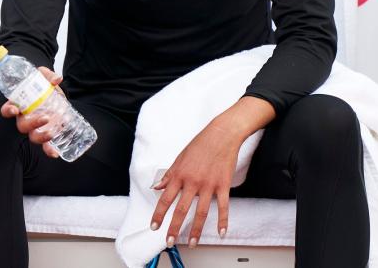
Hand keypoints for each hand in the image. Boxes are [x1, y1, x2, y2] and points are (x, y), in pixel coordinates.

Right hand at [0, 66, 64, 158]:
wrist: (53, 93)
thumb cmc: (42, 84)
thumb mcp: (43, 76)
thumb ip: (48, 75)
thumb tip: (57, 79)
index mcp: (19, 103)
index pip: (7, 109)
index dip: (8, 111)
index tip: (14, 109)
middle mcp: (25, 117)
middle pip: (22, 126)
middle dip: (32, 124)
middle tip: (45, 118)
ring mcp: (36, 126)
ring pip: (33, 136)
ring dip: (41, 137)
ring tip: (51, 133)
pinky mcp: (46, 131)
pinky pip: (45, 145)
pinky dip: (49, 150)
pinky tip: (55, 153)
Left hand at [150, 97, 274, 247]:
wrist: (222, 134)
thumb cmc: (200, 144)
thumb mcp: (179, 158)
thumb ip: (169, 174)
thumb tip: (157, 187)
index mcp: (179, 174)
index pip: (165, 199)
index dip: (159, 214)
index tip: (154, 226)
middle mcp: (192, 181)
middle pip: (181, 209)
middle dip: (173, 227)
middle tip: (169, 241)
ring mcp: (208, 184)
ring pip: (200, 212)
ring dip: (195, 230)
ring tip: (191, 242)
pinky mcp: (223, 185)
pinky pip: (223, 207)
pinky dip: (222, 221)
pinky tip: (221, 232)